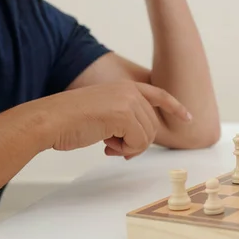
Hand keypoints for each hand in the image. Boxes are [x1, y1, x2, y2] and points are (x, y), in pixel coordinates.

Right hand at [38, 81, 189, 158]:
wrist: (49, 120)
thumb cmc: (71, 122)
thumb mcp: (104, 114)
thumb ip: (125, 120)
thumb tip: (141, 141)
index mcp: (125, 88)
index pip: (158, 95)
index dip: (175, 107)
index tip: (188, 118)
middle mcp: (129, 91)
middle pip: (152, 126)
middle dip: (137, 143)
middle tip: (115, 148)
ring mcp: (128, 102)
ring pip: (147, 137)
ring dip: (130, 148)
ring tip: (108, 145)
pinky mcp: (124, 115)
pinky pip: (139, 143)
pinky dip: (125, 150)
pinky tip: (106, 146)